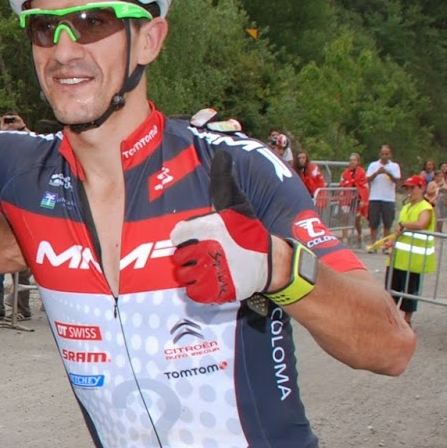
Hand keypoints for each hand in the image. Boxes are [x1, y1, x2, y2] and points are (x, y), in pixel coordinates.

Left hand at [169, 151, 276, 303]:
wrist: (270, 262)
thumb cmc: (248, 231)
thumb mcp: (237, 203)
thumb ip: (223, 181)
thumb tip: (222, 154)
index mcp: (203, 228)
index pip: (176, 236)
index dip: (185, 239)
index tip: (198, 240)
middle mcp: (203, 250)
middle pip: (178, 258)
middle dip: (189, 257)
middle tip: (206, 255)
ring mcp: (208, 273)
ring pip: (183, 276)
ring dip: (192, 274)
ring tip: (209, 268)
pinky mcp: (214, 291)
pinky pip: (193, 293)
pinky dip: (199, 290)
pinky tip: (210, 282)